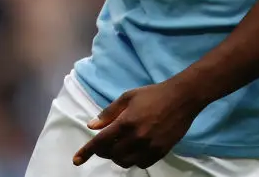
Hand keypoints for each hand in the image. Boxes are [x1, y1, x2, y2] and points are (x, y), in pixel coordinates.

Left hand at [73, 81, 200, 169]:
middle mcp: (137, 137)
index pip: (101, 141)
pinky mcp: (161, 152)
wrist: (181, 98)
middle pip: (112, 154)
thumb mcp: (127, 97)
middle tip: (103, 144)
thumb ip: (108, 113)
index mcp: (126, 122)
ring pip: (125, 162)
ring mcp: (150, 147)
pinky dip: (133, 160)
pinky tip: (133, 149)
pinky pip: (141, 164)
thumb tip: (91, 126)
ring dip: (117, 157)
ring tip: (118, 147)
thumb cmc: (152, 94)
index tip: (76, 160)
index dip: (87, 152)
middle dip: (103, 151)